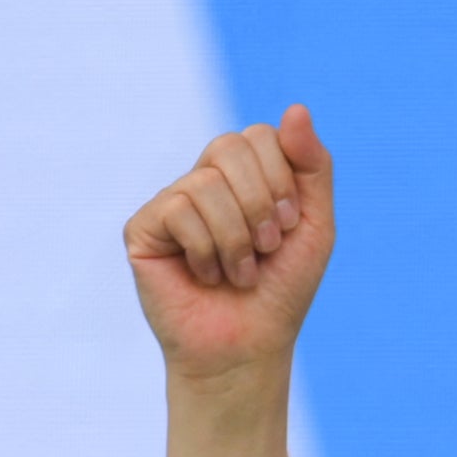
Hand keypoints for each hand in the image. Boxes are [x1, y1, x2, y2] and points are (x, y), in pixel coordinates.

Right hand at [126, 106, 334, 385]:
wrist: (248, 348)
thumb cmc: (280, 291)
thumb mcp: (313, 226)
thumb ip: (312, 165)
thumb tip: (296, 109)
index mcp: (244, 176)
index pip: (261, 136)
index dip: (282, 180)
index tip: (288, 227)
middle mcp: (205, 180)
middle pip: (231, 145)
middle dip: (261, 203)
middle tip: (266, 248)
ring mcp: (172, 202)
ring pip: (206, 182)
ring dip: (237, 238)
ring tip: (239, 274)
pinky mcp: (144, 227)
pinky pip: (178, 209)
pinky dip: (206, 250)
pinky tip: (206, 276)